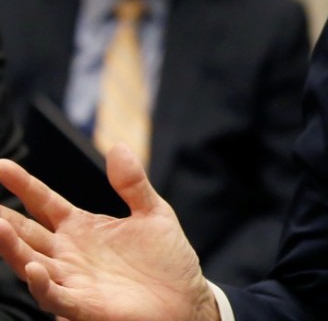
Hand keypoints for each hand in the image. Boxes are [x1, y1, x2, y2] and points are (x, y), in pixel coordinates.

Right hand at [0, 144, 219, 320]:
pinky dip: (42, 284)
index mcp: (82, 227)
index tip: (2, 165)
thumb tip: (119, 147)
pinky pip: (56, 296)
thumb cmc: (167, 259)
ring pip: (31, 263)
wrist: (185, 299)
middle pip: (27, 233)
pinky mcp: (84, 305)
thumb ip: (132, 183)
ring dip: (12, 248)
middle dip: (4, 219)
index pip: (44, 202)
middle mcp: (69, 253)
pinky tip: (34, 268)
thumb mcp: (153, 213)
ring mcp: (74, 279)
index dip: (23, 184)